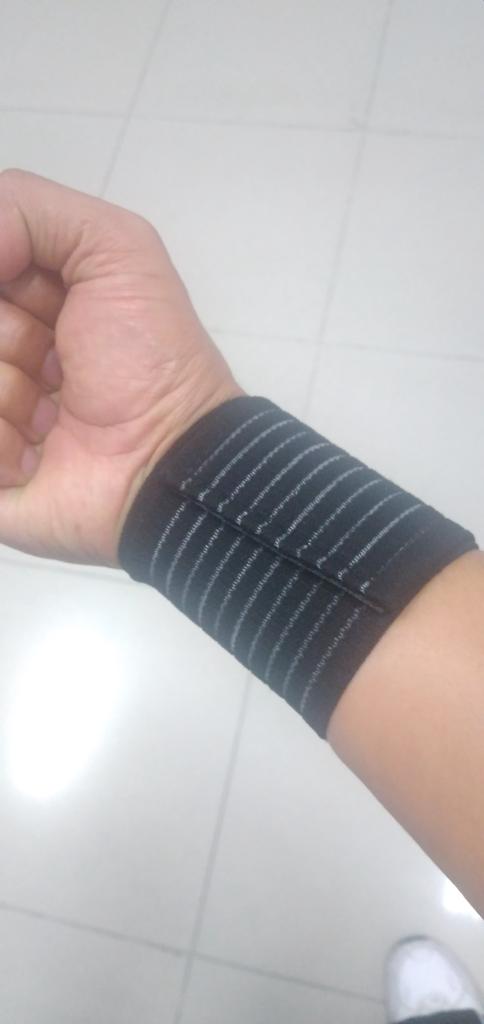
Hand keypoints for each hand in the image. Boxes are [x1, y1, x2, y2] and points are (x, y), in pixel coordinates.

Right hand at [0, 169, 243, 568]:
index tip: (37, 294)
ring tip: (53, 417)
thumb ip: (29, 209)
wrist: (167, 462)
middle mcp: (5, 353)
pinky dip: (2, 445)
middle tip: (58, 361)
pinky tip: (36, 458)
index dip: (4, 278)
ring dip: (8, 395)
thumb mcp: (117, 247)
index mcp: (26, 300)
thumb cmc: (147, 354)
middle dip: (10, 336)